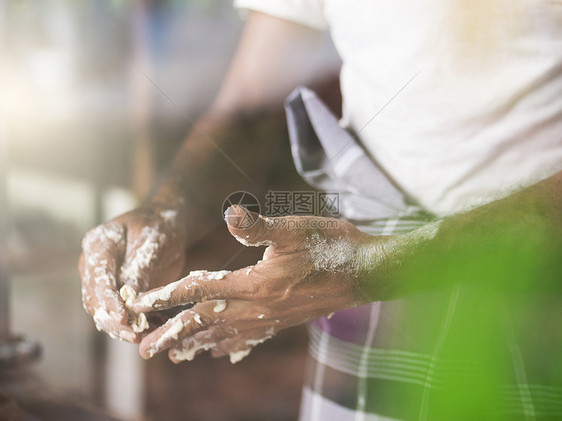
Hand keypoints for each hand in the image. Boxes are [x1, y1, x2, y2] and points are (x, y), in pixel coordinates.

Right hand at [79, 202, 187, 341]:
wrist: (166, 226)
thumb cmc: (158, 226)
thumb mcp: (151, 242)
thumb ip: (139, 269)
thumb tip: (129, 300)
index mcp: (98, 245)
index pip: (98, 277)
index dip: (109, 299)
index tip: (122, 316)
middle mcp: (93, 266)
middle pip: (95, 300)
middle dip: (114, 321)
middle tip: (135, 335)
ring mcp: (101, 282)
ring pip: (104, 312)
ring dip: (122, 328)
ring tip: (144, 336)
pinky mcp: (115, 294)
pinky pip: (119, 314)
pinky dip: (134, 324)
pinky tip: (152, 330)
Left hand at [134, 205, 385, 362]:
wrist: (367, 272)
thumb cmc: (330, 246)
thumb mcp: (293, 228)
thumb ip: (257, 226)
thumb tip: (230, 213)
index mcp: (255, 284)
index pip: (201, 292)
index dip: (168, 296)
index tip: (140, 303)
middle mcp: (259, 307)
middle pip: (205, 324)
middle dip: (172, 335)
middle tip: (143, 349)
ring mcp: (272, 318)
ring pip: (224, 336)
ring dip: (195, 345)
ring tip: (173, 355)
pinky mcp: (284, 321)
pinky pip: (249, 339)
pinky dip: (229, 346)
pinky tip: (220, 352)